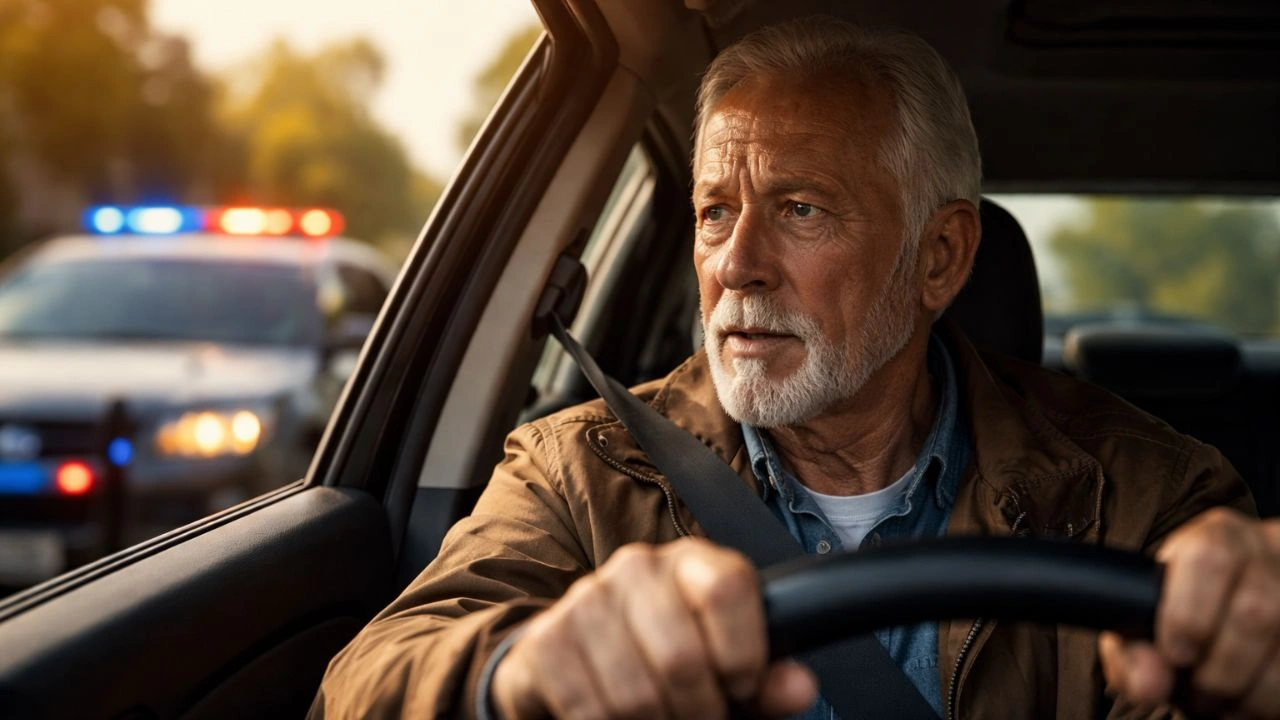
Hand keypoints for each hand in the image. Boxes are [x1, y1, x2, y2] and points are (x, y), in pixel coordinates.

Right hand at [490, 537, 817, 718]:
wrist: (581, 664)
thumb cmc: (668, 668)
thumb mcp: (727, 676)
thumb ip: (767, 683)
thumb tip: (800, 687)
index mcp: (692, 562)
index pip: (727, 588)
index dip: (743, 654)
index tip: (742, 686)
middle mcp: (636, 567)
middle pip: (682, 657)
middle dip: (698, 713)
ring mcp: (584, 598)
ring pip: (635, 694)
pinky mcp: (544, 640)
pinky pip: (588, 709)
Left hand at [1099, 508, 1279, 716]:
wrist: (1229, 634)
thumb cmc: (1183, 622)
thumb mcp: (1145, 625)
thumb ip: (1131, 651)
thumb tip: (1148, 682)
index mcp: (1219, 538)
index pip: (1210, 556)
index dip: (1189, 612)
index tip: (1175, 654)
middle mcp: (1269, 554)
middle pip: (1256, 611)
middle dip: (1220, 669)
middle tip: (1198, 691)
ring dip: (1248, 693)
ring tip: (1221, 698)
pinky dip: (1270, 701)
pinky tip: (1249, 699)